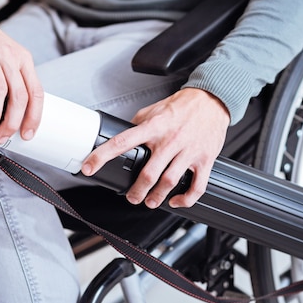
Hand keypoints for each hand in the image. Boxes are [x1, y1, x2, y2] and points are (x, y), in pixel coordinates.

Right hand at [0, 0, 43, 142]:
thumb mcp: (7, 57)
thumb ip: (11, 81)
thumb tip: (12, 113)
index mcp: (24, 61)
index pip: (36, 93)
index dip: (34, 117)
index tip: (27, 134)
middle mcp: (11, 57)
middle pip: (19, 96)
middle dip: (12, 122)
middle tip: (2, 137)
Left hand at [82, 88, 230, 208]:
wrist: (213, 101)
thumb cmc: (184, 106)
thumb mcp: (155, 109)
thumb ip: (138, 123)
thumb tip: (123, 134)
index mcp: (154, 127)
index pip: (122, 142)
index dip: (102, 156)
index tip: (89, 167)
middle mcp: (170, 140)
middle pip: (147, 174)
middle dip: (136, 192)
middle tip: (132, 196)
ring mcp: (188, 151)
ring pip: (169, 183)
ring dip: (156, 198)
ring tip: (150, 201)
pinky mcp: (204, 160)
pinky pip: (196, 187)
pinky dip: (185, 200)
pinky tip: (177, 201)